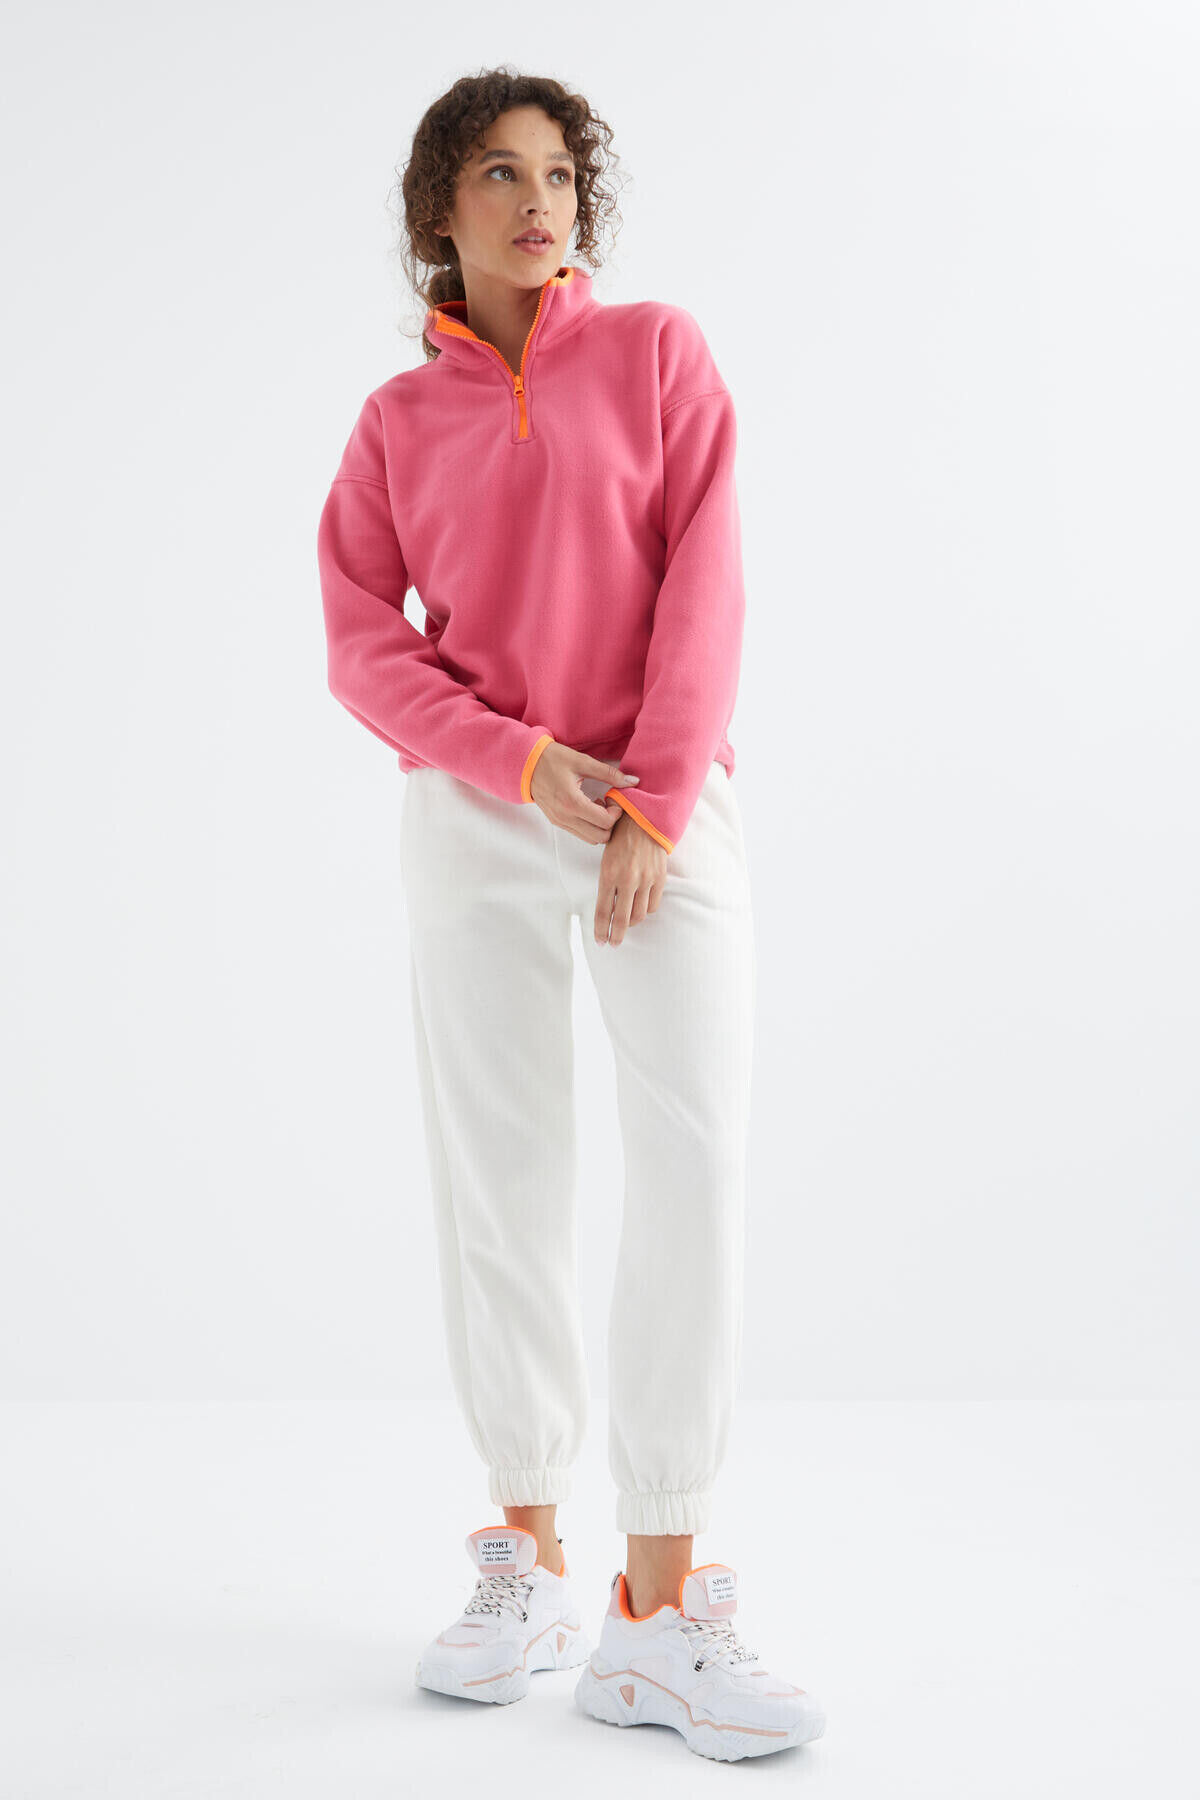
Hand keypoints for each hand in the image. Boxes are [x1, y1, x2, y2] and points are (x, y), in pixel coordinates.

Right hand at [529, 741, 641, 843]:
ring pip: (591, 839)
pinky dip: (589, 826)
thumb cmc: (552, 759)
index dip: (616, 812)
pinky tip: (587, 807)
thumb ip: (609, 774)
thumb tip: (633, 782)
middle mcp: (565, 817)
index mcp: (571, 802)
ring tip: (597, 805)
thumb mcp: (582, 762)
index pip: (605, 822)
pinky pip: (580, 834)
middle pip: (600, 837)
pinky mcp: (556, 822)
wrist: (526, 764)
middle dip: (610, 823)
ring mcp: (559, 822)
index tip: (613, 797)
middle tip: (608, 804)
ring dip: (600, 826)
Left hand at [594, 804, 666, 945]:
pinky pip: (653, 905)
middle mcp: (627, 880)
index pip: (602, 911)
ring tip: (626, 924)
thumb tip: (608, 910)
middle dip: (616, 935)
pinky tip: (640, 909)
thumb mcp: (605, 859)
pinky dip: (646, 910)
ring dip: (631, 923)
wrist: (644, 819)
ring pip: (638, 915)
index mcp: (608, 874)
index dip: (600, 930)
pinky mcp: (659, 878)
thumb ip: (606, 884)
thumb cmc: (619, 838)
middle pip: (621, 919)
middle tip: (613, 943)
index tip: (600, 941)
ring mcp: (645, 880)